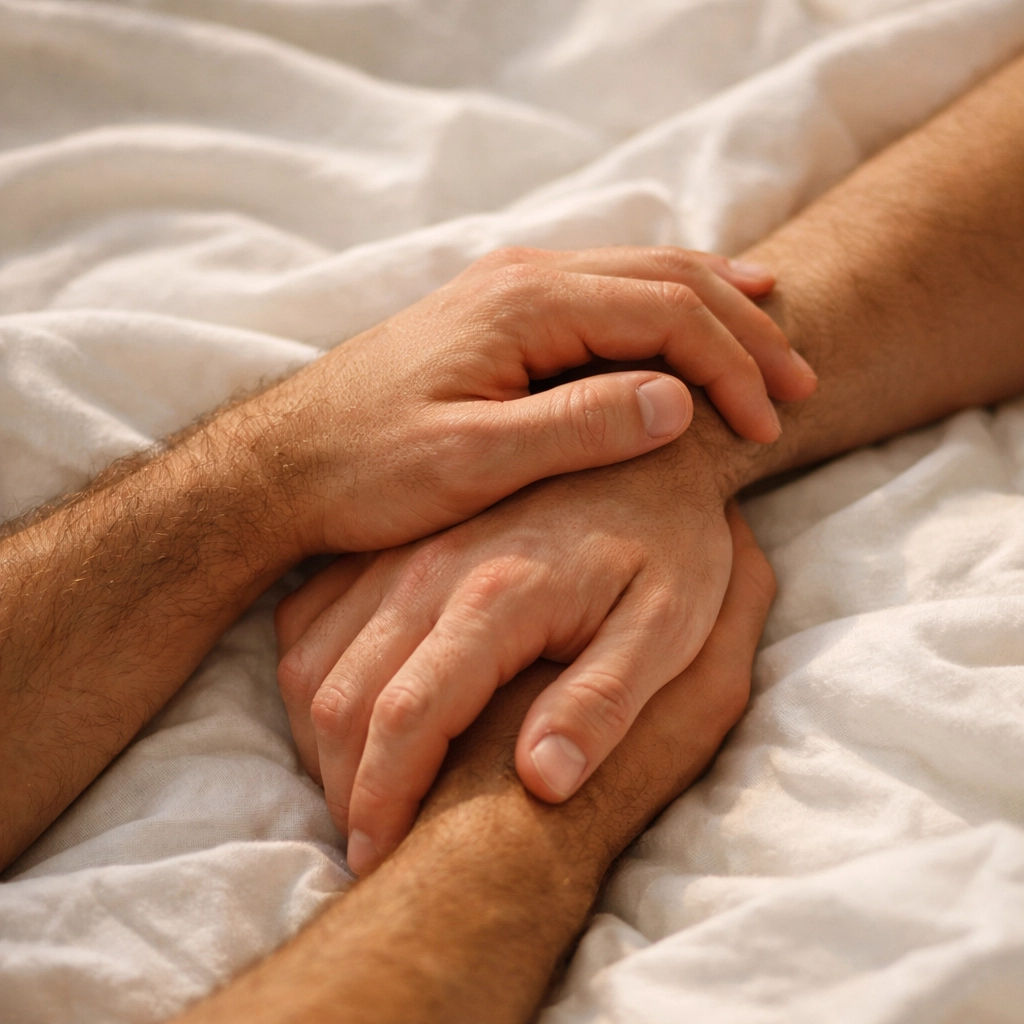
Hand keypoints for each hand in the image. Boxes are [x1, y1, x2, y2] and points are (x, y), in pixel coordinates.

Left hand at [252, 245, 814, 552]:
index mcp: (523, 304)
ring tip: (771, 333)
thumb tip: (678, 400)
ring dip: (710, 308)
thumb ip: (576, 426)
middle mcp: (521, 278)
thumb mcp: (471, 462)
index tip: (769, 423)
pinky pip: (603, 296)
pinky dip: (661, 308)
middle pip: (664, 279)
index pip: (664, 312)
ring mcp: (508, 291)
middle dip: (739, 328)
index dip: (729, 365)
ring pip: (638, 277)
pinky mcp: (498, 317)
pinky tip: (686, 319)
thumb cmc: (367, 470)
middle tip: (797, 381)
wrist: (283, 462)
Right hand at [275, 421, 751, 873]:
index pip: (404, 718)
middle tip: (372, 841)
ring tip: (362, 789)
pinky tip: (354, 709)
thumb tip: (542, 783)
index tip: (381, 857)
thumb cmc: (671, 544)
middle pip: (340, 699)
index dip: (382, 800)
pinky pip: (312, 616)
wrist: (647, 454)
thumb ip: (605, 702)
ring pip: (312, 661)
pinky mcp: (390, 544)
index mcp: (495, 596)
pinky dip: (315, 674)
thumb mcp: (670, 625)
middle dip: (343, 785)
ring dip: (323, 738)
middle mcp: (428, 569)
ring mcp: (401, 550)